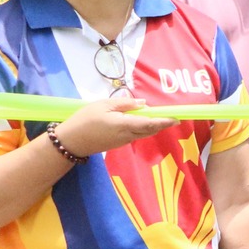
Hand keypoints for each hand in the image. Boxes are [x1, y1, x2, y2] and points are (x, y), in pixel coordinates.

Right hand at [54, 99, 174, 156]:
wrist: (71, 142)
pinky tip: (141, 121)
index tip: (177, 118)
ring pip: (143, 133)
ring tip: (159, 117)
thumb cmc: (85, 120)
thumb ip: (125, 104)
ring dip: (153, 126)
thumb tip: (143, 104)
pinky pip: (135, 135)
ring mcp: (123, 141)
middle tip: (173, 117)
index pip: (150, 123)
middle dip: (162, 124)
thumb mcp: (103, 105)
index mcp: (125, 125)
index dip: (165, 121)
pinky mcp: (118, 144)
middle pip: (150, 130)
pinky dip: (142, 129)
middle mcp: (128, 135)